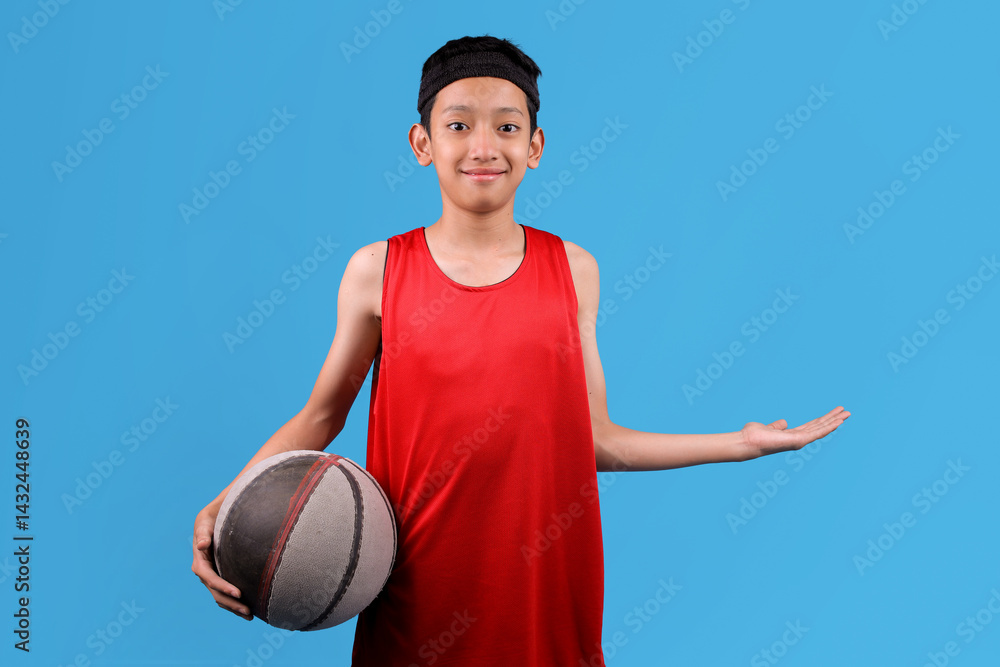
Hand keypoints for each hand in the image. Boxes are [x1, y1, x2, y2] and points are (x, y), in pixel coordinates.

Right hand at [191, 504, 252, 620]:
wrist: (215, 517)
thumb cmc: (211, 517)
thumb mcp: (204, 521)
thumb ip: (203, 533)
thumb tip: (201, 544)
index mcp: (200, 561)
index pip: (210, 578)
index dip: (222, 586)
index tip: (239, 592)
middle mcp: (205, 572)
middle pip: (216, 592)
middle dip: (231, 603)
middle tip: (248, 610)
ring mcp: (213, 576)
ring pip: (220, 597)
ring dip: (234, 608)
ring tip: (250, 616)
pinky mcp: (221, 576)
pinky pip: (226, 593)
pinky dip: (235, 602)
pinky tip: (249, 610)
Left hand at [738, 406, 849, 459]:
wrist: (747, 441)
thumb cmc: (754, 436)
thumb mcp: (769, 427)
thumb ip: (777, 426)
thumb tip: (784, 422)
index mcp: (793, 435)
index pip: (812, 426)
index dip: (823, 420)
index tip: (834, 413)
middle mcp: (798, 439)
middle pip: (820, 427)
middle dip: (833, 419)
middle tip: (847, 411)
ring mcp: (800, 441)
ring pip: (822, 429)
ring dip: (835, 421)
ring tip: (847, 414)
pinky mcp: (799, 440)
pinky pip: (817, 432)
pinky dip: (829, 427)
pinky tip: (838, 421)